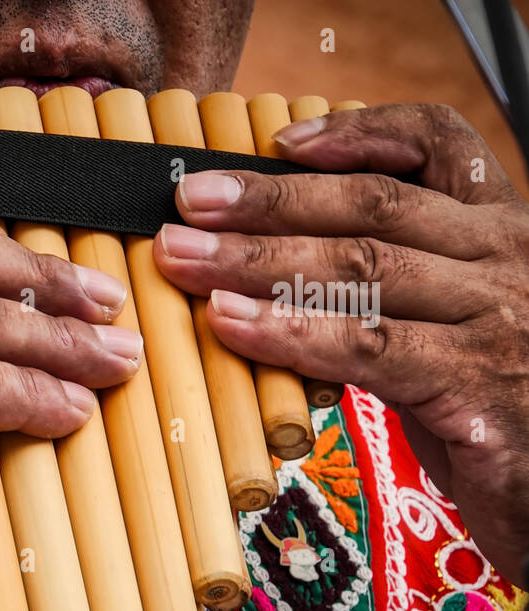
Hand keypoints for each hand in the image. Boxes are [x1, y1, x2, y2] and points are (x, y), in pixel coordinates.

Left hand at [152, 103, 528, 586]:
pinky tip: (230, 322)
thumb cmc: (494, 408)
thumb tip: (263, 266)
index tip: (278, 141)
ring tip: (183, 258)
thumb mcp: (446, 329)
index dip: (356, 134)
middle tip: (187, 204)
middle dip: (271, 201)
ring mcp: (496, 320)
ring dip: (259, 261)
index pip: (438, 145)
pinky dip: (289, 331)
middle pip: (373, 207)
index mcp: (498, 230)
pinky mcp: (475, 387)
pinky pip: (366, 346)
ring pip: (362, 269)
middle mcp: (504, 259)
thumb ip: (382, 289)